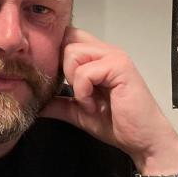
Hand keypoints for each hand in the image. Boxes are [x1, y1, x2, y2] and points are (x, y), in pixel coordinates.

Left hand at [39, 27, 177, 172]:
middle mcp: (106, 51)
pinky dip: (83, 92)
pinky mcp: (120, 66)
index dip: (56, 53)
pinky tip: (94, 105)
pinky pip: (84, 72)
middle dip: (62, 70)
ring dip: (74, 83)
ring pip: (71, 53)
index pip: (69, 36)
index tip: (58, 80)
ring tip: (87, 101)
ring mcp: (114, 56)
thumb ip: (59, 102)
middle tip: (76, 94)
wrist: (142, 140)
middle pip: (66, 40)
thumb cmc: (117, 124)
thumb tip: (35, 101)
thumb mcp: (79, 112)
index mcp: (97, 57)